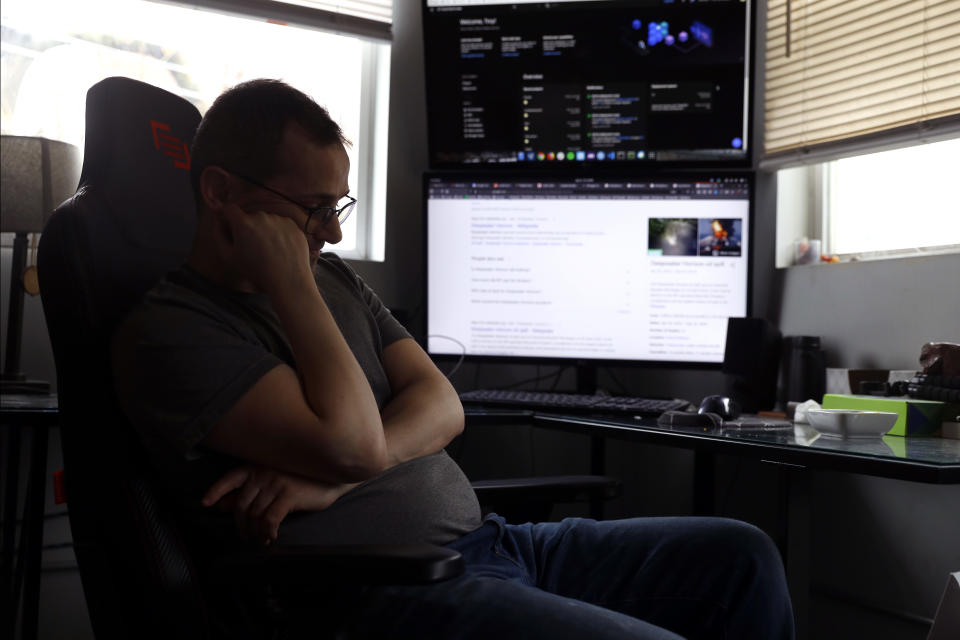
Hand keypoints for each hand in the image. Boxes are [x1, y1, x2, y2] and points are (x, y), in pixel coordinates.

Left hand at [202, 465, 354, 545]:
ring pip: (255, 515)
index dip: (216, 490)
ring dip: (255, 534)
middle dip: (241, 526)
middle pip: (242, 505)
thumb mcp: (275, 481)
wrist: (335, 475)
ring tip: (260, 542)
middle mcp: (264, 472)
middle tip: (246, 539)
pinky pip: (269, 520)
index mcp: (258, 466)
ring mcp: (276, 482)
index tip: (206, 504)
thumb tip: (224, 505)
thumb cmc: (305, 479)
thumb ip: (250, 491)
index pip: (231, 478)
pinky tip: (270, 539)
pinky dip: (267, 533)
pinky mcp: (289, 494)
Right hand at [215, 203, 313, 294]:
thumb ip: (219, 235)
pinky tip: (281, 249)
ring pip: (267, 221)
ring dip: (265, 230)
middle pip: (250, 216)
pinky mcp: (293, 225)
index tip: (230, 225)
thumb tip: (218, 220)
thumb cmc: (256, 271)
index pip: (230, 209)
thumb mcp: (228, 257)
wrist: (288, 279)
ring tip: (269, 251)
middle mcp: (262, 217)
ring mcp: (280, 220)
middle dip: (249, 227)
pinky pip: (282, 225)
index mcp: (244, 223)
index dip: (228, 216)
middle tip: (253, 246)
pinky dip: (280, 234)